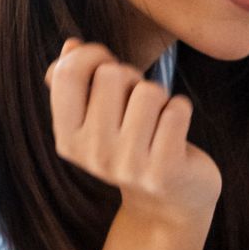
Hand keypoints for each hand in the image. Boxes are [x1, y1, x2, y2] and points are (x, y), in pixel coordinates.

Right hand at [44, 36, 220, 228]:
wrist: (167, 205)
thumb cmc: (132, 146)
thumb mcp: (96, 119)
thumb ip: (77, 81)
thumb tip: (71, 44)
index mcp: (67, 139)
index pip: (68, 73)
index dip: (91, 54)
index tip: (106, 63)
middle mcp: (93, 154)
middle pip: (112, 74)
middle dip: (132, 78)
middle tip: (138, 105)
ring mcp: (129, 165)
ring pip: (148, 90)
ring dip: (160, 97)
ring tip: (157, 121)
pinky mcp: (164, 170)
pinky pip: (177, 109)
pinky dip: (181, 110)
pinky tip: (175, 132)